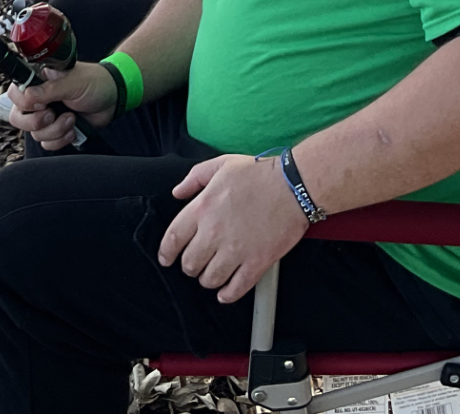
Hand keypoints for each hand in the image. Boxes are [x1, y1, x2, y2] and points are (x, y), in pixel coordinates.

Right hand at [3, 63, 116, 150]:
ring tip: (72, 118)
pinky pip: (46, 143)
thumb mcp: (73, 82)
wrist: (113, 98)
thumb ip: (49, 90)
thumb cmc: (95, 82)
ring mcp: (46, 116)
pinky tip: (73, 128)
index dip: (24, 103)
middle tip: (53, 114)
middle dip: (37, 122)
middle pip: (17, 118)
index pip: (14, 94)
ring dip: (56, 130)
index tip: (43, 104)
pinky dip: (61, 139)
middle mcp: (38, 99)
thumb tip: (27, 96)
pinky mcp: (55, 130)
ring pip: (34, 134)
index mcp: (38, 81)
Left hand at [159, 155, 308, 302]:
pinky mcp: (256, 263)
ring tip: (213, 273)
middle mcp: (214, 233)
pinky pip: (235, 289)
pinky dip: (227, 294)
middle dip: (190, 266)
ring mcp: (235, 251)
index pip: (173, 239)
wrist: (294, 186)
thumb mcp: (222, 165)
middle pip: (190, 264)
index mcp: (203, 208)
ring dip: (208, 279)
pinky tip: (226, 292)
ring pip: (209, 280)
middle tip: (197, 263)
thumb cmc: (260, 173)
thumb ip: (195, 177)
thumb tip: (178, 192)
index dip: (166, 253)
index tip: (166, 258)